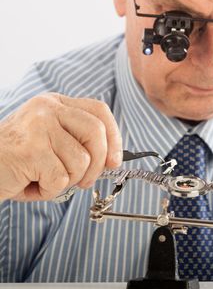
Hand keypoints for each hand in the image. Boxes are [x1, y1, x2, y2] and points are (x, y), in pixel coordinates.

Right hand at [0, 93, 122, 201]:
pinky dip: (49, 191)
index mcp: (55, 103)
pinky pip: (61, 178)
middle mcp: (47, 108)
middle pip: (97, 133)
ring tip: (44, 180)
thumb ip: (78, 143)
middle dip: (97, 164)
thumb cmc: (15, 161)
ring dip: (68, 181)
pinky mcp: (30, 149)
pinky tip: (31, 185)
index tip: (115, 160)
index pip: (99, 111)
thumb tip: (112, 159)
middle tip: (85, 181)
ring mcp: (38, 126)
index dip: (114, 137)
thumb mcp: (50, 143)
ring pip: (81, 160)